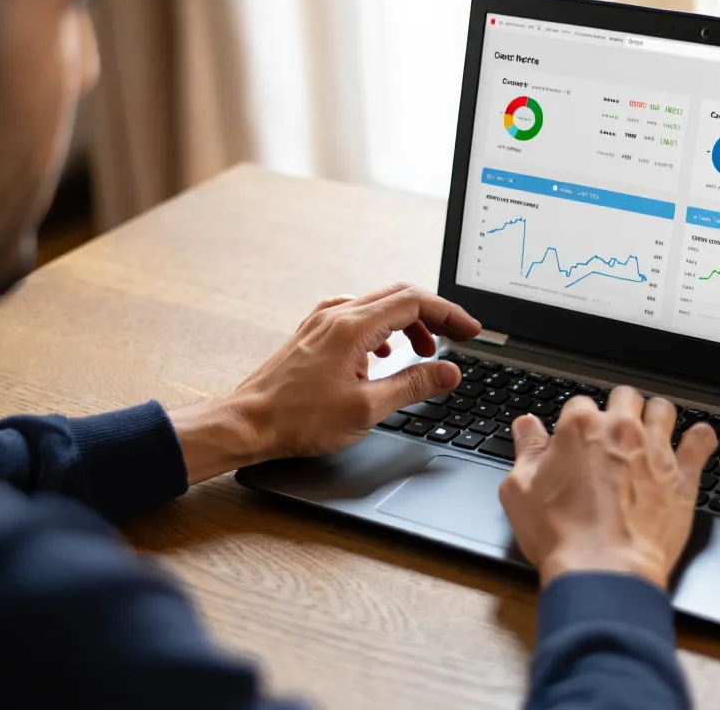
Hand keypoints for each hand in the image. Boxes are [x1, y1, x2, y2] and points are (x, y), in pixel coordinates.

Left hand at [171, 283, 480, 482]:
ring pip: (378, 306)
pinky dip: (383, 330)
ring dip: (408, 323)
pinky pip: (358, 317)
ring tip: (424, 353)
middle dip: (434, 315)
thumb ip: (413, 385)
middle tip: (459, 337)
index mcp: (352, 326)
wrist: (247, 423)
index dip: (449, 314)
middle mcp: (336, 315)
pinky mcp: (314, 334)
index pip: (414, 301)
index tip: (472, 331)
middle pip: (399, 296)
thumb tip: (450, 372)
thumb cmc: (298, 419)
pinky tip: (384, 357)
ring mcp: (322, 322)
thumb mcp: (367, 408)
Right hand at [499, 386, 717, 589]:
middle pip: (625, 397)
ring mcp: (655, 451)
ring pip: (663, 409)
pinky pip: (701, 440)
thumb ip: (527, 450)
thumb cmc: (561, 534)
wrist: (603, 569)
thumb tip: (526, 426)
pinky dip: (699, 438)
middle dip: (619, 409)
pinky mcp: (682, 475)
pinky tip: (695, 441)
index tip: (576, 438)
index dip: (577, 421)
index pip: (580, 403)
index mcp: (580, 428)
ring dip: (655, 417)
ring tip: (650, 432)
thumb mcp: (520, 490)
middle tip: (614, 432)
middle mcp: (621, 431)